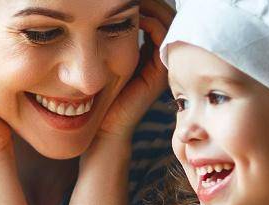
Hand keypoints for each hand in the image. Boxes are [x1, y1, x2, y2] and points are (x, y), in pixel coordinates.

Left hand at [98, 0, 171, 140]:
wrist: (105, 127)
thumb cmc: (100, 97)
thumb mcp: (106, 60)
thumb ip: (111, 40)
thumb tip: (106, 12)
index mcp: (149, 53)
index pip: (156, 16)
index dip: (148, 2)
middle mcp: (160, 58)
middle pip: (166, 16)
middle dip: (152, 1)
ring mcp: (163, 65)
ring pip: (168, 23)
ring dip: (152, 7)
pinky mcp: (160, 73)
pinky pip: (164, 38)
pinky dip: (152, 23)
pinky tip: (135, 17)